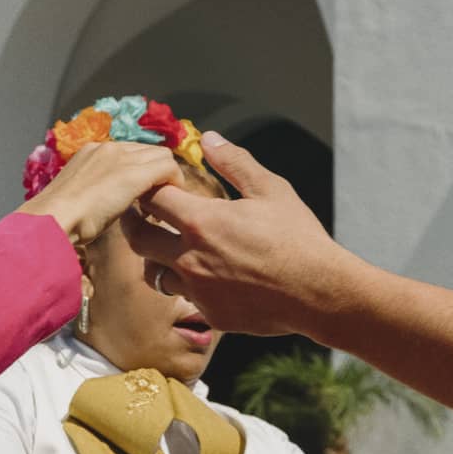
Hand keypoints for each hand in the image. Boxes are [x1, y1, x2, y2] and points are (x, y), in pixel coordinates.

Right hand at [20, 141, 182, 247]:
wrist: (50, 220)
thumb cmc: (57, 218)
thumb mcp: (75, 198)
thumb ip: (92, 192)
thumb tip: (105, 203)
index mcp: (91, 151)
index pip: (130, 152)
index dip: (140, 171)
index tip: (139, 196)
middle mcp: (107, 147)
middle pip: (149, 151)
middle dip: (156, 174)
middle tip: (153, 203)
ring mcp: (121, 158)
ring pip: (163, 156)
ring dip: (166, 180)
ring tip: (158, 207)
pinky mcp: (133, 173)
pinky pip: (168, 168)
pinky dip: (173, 184)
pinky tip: (166, 206)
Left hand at [121, 133, 347, 335]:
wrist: (319, 293)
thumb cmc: (297, 237)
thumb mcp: (270, 189)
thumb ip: (234, 163)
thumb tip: (208, 139)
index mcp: (201, 222)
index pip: (152, 199)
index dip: (148, 188)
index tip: (152, 185)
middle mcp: (190, 258)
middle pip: (138, 238)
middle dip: (133, 223)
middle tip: (137, 214)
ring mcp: (198, 290)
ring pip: (154, 274)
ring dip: (156, 258)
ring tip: (165, 247)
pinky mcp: (211, 314)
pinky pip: (184, 297)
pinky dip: (186, 284)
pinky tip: (202, 275)